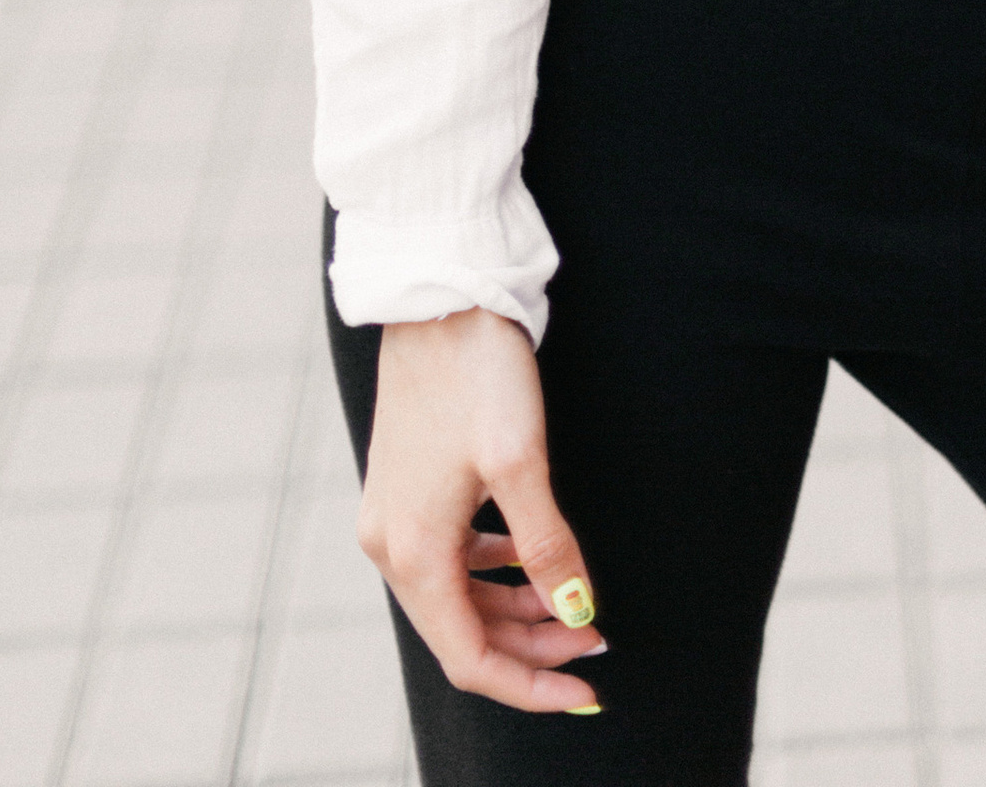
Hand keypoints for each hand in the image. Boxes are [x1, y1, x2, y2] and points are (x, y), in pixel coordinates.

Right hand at [358, 308, 609, 715]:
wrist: (438, 293)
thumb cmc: (477, 371)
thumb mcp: (521, 461)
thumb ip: (547, 545)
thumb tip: (576, 612)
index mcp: (411, 551)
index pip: (469, 657)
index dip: (529, 685)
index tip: (586, 692)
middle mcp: (390, 544)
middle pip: (462, 632)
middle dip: (531, 648)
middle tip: (595, 641)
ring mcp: (393, 515)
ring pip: (457, 596)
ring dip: (514, 609)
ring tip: (575, 605)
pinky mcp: (407, 488)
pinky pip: (449, 557)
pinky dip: (493, 571)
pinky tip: (529, 554)